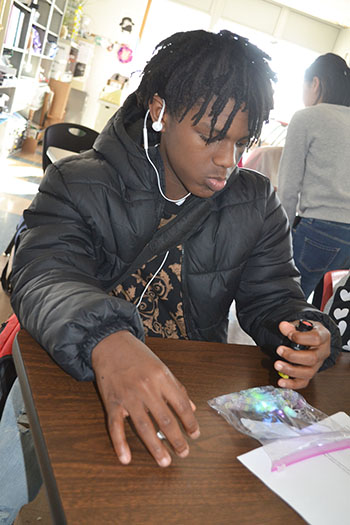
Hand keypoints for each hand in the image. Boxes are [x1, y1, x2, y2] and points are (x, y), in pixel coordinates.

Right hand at [92, 330, 199, 466]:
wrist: (110, 343)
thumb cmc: (137, 355)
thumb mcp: (161, 366)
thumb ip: (176, 387)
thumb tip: (191, 408)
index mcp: (161, 377)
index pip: (180, 404)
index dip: (190, 422)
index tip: (195, 435)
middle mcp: (146, 387)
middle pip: (165, 419)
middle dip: (176, 439)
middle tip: (184, 453)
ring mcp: (128, 396)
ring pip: (144, 426)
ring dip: (155, 447)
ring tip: (165, 461)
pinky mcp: (112, 402)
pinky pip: (116, 426)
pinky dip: (120, 444)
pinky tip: (126, 458)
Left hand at [274, 320, 330, 388]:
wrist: (314, 338)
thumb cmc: (309, 331)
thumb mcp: (302, 324)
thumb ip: (292, 326)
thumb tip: (283, 327)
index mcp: (323, 337)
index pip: (316, 339)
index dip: (301, 338)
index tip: (289, 335)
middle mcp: (322, 352)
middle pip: (312, 358)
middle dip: (293, 356)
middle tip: (279, 350)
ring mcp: (317, 365)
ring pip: (308, 373)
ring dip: (291, 370)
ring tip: (277, 365)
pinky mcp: (310, 374)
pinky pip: (303, 382)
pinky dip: (291, 384)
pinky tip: (281, 382)